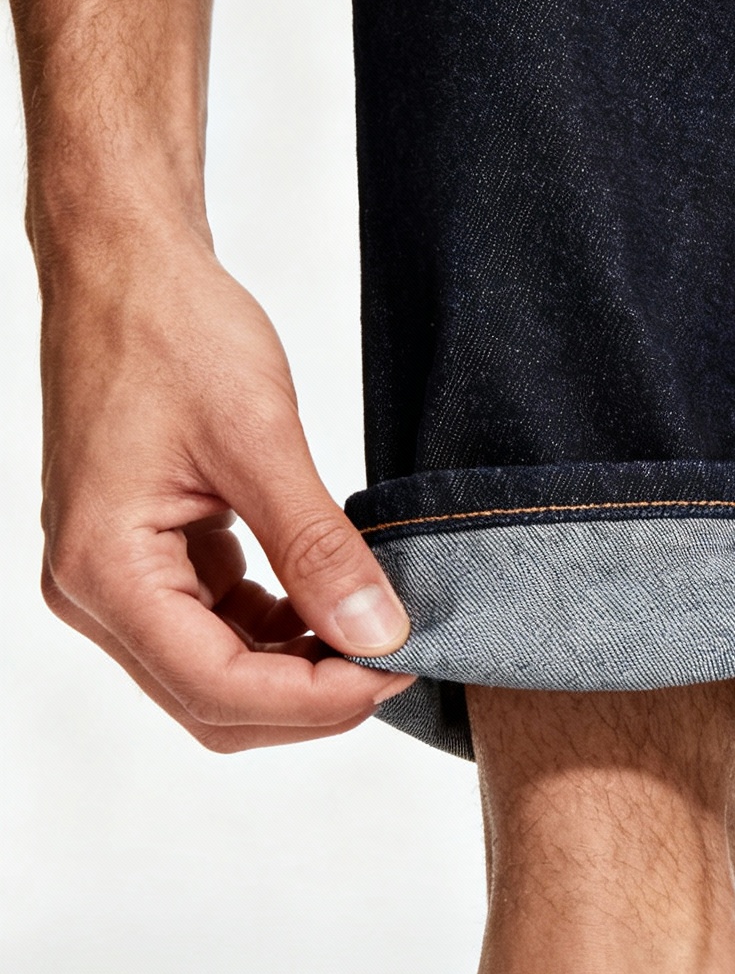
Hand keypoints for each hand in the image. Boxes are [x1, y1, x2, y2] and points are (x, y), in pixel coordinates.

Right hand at [39, 238, 413, 751]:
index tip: (400, 667)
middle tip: (402, 656)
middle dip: (312, 698)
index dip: (316, 698)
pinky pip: (216, 629)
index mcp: (103, 569)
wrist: (126, 270)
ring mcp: (115, 581)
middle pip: (212, 702)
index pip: (215, 687)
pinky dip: (281, 631)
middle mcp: (93, 592)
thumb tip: (377, 633)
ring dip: (300, 670)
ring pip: (216, 677)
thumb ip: (317, 545)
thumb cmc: (172, 332)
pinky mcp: (146, 559)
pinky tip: (337, 600)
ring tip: (380, 628)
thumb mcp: (260, 438)